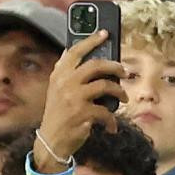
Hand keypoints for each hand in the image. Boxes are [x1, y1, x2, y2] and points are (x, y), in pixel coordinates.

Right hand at [33, 32, 123, 169]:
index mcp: (58, 76)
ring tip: (122, 98)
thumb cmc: (57, 115)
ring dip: (119, 92)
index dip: (91, 40)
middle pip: (96, 65)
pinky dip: (111, 120)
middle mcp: (65, 84)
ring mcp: (74, 99)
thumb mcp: (56, 91)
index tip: (104, 33)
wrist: (51, 142)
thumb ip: (64, 73)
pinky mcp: (83, 114)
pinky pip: (106, 112)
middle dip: (114, 67)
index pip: (74, 52)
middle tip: (123, 72)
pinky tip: (111, 126)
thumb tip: (69, 52)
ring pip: (106, 86)